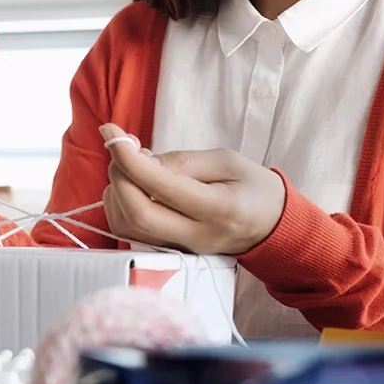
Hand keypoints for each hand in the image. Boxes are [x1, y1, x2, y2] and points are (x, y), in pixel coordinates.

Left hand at [99, 124, 285, 254]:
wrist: (272, 227)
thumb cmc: (254, 188)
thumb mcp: (229, 162)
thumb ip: (184, 161)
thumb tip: (141, 160)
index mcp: (219, 208)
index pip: (161, 186)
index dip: (129, 158)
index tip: (111, 131)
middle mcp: (196, 235)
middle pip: (137, 214)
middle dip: (118, 176)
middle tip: (122, 149)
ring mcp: (181, 249)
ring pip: (128, 227)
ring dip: (116, 192)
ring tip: (132, 167)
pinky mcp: (168, 252)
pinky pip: (131, 233)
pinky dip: (120, 206)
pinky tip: (133, 187)